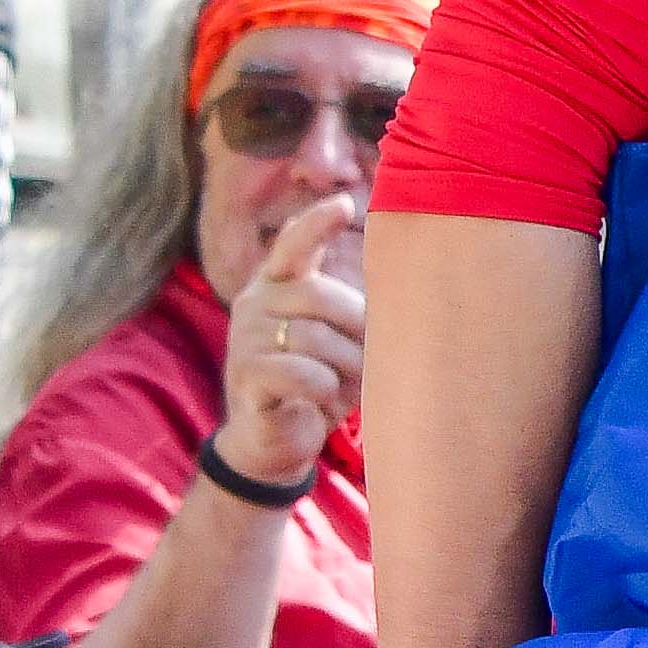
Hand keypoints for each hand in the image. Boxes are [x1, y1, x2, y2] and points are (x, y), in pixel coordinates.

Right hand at [216, 185, 364, 492]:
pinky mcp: (246, 377)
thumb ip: (350, 313)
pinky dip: (322, 387)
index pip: (294, 244)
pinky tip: (324, 397)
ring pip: (312, 337)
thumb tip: (403, 288)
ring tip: (348, 387)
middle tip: (372, 359)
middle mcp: (255, 304)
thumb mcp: (336, 344)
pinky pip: (296, 372)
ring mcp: (244, 339)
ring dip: (345, 366)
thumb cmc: (315, 388)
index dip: (317, 223)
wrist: (275, 444)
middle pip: (318, 295)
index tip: (344, 202)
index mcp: (277, 287)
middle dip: (356, 327)